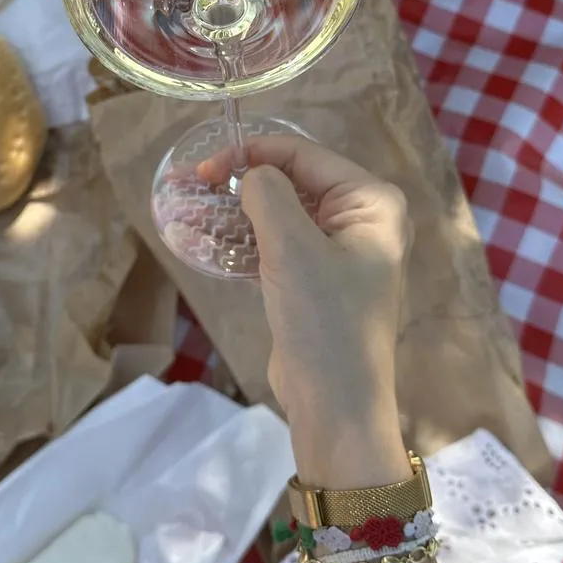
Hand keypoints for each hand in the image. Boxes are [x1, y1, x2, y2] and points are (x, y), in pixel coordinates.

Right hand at [204, 136, 412, 487]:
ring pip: (280, 214)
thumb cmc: (324, 321)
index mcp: (372, 203)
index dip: (253, 153)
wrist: (336, 409)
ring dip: (236, 212)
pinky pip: (278, 245)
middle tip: (190, 184)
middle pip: (293, 182)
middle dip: (241, 182)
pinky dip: (245, 241)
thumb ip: (267, 195)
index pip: (305, 156)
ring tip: (190, 207)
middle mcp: (363, 221)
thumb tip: (251, 176)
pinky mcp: (317, 282)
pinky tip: (207, 238)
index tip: (204, 168)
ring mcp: (341, 253)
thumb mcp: (292, 249)